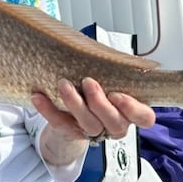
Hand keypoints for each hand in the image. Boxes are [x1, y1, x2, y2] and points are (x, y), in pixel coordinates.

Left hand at [31, 77, 154, 164]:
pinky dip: (48, 110)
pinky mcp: (70, 132)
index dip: (133, 109)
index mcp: (129, 112)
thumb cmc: (94, 89)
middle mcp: (115, 125)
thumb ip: (110, 68)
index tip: (117, 94)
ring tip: (63, 84)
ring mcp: (93, 132)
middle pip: (114, 123)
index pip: (144, 117)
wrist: (70, 114)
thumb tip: (99, 49)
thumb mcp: (106, 77)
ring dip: (75, 104)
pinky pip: (60, 124)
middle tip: (88, 82)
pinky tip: (38, 96)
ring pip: (89, 125)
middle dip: (100, 103)